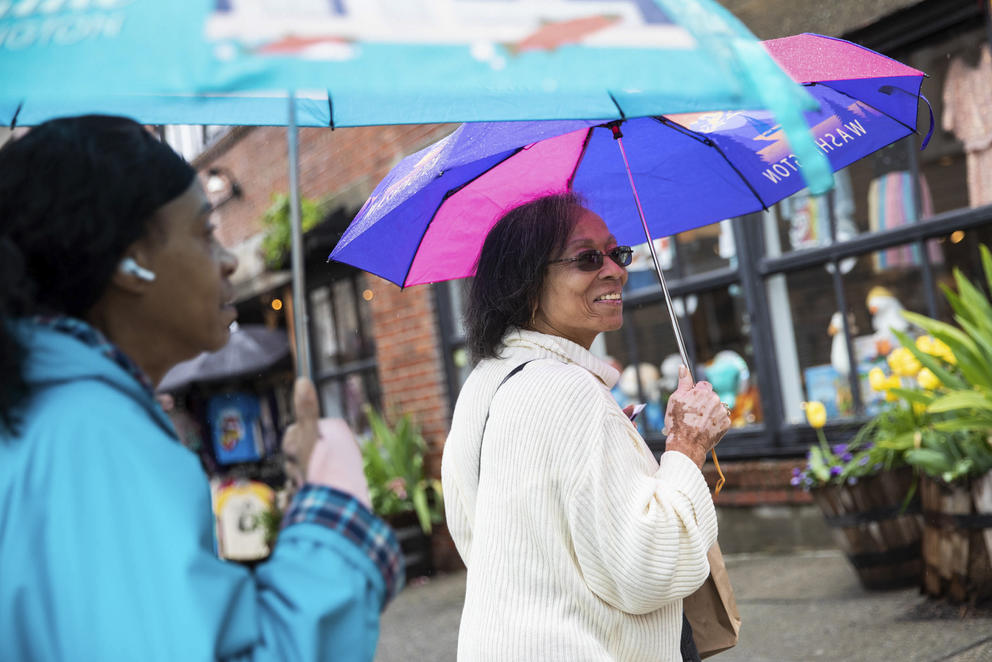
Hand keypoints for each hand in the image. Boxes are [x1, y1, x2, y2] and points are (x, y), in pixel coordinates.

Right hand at [282, 378, 370, 506]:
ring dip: (298, 477)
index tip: (299, 452)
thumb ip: (305, 409)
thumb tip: (303, 379)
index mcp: (336, 429)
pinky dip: (305, 489)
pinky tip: (308, 495)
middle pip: (298, 448)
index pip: (297, 429)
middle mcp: (339, 444)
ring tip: (307, 485)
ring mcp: (336, 465)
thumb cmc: (321, 468)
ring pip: (301, 466)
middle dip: (294, 463)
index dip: (291, 443)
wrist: (334, 505)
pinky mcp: (334, 485)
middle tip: (303, 472)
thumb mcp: (309, 434)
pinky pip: (309, 483)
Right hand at [662, 365, 730, 467]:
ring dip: (710, 413)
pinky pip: (721, 419)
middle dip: (703, 403)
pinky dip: (715, 423)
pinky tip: (705, 428)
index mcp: (703, 391)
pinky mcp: (726, 424)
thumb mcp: (676, 399)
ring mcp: (722, 412)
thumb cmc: (678, 423)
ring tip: (699, 423)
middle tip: (693, 415)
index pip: (703, 385)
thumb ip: (683, 382)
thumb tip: (683, 367)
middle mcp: (715, 399)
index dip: (696, 393)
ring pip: (716, 408)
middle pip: (710, 397)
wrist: (686, 444)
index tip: (691, 402)